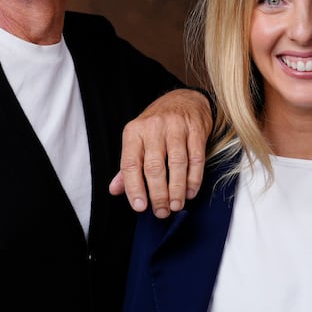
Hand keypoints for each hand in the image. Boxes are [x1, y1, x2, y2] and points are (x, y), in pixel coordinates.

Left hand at [112, 89, 212, 216]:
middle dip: (158, 194)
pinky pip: (196, 158)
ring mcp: (176, 127)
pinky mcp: (196, 130)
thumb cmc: (158, 124)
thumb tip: (115, 190)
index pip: (130, 164)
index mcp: (134, 132)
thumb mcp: (137, 139)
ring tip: (176, 205)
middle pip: (154, 167)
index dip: (134, 188)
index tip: (139, 207)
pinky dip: (193, 178)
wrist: (185, 99)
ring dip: (177, 189)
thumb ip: (128, 166)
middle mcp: (153, 128)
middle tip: (161, 212)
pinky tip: (190, 192)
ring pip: (177, 164)